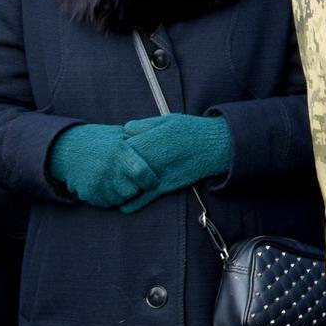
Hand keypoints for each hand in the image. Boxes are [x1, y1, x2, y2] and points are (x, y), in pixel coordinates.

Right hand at [48, 125, 156, 208]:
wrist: (67, 149)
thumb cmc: (102, 140)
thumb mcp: (120, 134)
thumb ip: (140, 141)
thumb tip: (167, 143)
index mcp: (118, 152)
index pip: (141, 174)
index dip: (151, 181)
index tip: (154, 181)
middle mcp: (106, 170)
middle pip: (133, 191)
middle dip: (137, 187)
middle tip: (134, 179)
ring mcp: (95, 184)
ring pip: (121, 199)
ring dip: (125, 193)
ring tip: (119, 179)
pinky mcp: (88, 194)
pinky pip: (108, 203)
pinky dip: (112, 197)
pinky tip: (108, 184)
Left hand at [119, 114, 233, 211]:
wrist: (214, 147)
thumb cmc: (191, 130)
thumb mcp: (166, 120)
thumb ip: (143, 125)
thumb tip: (124, 130)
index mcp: (145, 141)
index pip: (117, 148)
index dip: (114, 149)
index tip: (115, 149)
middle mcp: (147, 160)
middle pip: (119, 168)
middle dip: (114, 169)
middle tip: (112, 168)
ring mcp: (154, 175)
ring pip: (128, 185)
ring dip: (121, 186)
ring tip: (116, 186)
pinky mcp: (164, 187)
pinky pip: (143, 198)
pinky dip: (132, 203)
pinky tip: (123, 206)